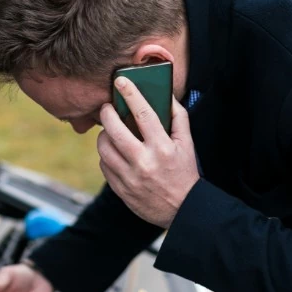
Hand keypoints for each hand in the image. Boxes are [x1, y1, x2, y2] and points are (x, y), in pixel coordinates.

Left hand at [97, 76, 199, 228]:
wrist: (182, 209)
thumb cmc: (184, 172)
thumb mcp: (187, 144)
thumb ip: (178, 118)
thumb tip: (165, 95)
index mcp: (162, 148)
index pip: (143, 114)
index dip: (131, 94)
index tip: (120, 81)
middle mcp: (144, 162)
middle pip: (114, 130)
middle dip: (107, 113)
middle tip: (107, 107)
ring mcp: (130, 177)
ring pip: (104, 148)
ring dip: (103, 135)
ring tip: (109, 130)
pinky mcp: (120, 189)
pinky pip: (104, 165)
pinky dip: (106, 154)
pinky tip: (113, 151)